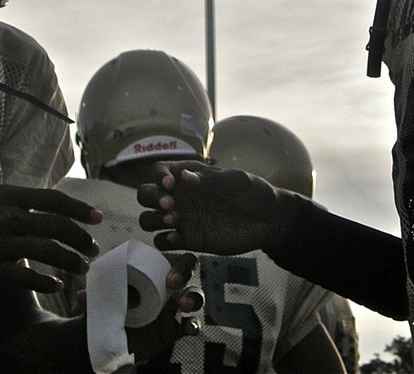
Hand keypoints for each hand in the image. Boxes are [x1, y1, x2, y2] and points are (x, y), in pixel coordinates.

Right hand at [0, 184, 101, 291]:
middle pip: (56, 226)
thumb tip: (50, 211)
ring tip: (81, 268)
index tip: (98, 218)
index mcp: (9, 195)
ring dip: (69, 262)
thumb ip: (19, 204)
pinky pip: (25, 276)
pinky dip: (45, 282)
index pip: (54, 199)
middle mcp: (6, 215)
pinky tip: (55, 286)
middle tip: (93, 249)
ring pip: (46, 251)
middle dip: (80, 239)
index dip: (79, 210)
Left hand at [76, 252, 203, 362]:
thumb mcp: (102, 300)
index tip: (167, 274)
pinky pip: (192, 325)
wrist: (107, 337)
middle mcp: (167, 286)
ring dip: (193, 298)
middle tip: (172, 283)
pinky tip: (189, 328)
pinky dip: (194, 325)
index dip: (174, 261)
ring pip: (195, 297)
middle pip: (188, 271)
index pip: (167, 256)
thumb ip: (94, 297)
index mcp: (152, 272)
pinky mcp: (175, 329)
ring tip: (184, 305)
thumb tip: (81, 296)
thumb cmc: (107, 309)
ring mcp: (174, 308)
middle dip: (185, 272)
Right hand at [136, 161, 298, 254]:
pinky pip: (163, 242)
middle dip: (151, 198)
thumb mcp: (235, 180)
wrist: (268, 220)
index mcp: (188, 175)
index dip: (159, 177)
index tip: (171, 184)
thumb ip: (210, 180)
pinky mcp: (188, 239)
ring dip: (154, 220)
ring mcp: (181, 218)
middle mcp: (179, 196)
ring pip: (148, 218)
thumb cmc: (253, 192)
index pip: (159, 171)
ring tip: (174, 221)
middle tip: (170, 205)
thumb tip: (184, 177)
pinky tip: (178, 238)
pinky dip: (164, 241)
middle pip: (145, 194)